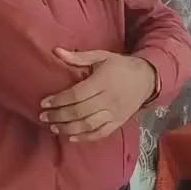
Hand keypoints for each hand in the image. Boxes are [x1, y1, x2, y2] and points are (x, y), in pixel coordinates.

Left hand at [40, 50, 155, 141]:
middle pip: (80, 111)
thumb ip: (79, 57)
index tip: (44, 103)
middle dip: (59, 116)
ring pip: (89, 124)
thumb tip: (56, 51)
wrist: (147, 79)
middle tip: (43, 117)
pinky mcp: (119, 122)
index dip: (59, 100)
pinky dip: (86, 138)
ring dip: (68, 128)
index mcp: (103, 82)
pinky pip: (101, 133)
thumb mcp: (102, 56)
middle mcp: (109, 99)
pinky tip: (71, 138)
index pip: (77, 94)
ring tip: (53, 127)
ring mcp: (115, 113)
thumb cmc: (120, 66)